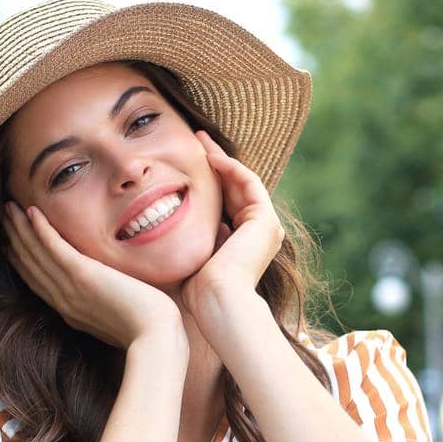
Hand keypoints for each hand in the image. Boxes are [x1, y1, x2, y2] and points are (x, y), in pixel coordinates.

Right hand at [2, 201, 181, 349]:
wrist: (155, 337)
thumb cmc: (146, 330)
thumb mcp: (116, 317)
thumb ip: (103, 304)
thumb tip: (106, 294)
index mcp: (70, 311)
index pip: (37, 281)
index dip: (19, 260)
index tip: (7, 242)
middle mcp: (63, 301)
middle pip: (29, 266)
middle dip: (13, 240)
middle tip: (0, 217)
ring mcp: (70, 290)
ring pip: (36, 254)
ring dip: (19, 229)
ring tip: (7, 207)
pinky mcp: (83, 277)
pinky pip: (55, 249)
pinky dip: (41, 230)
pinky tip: (31, 211)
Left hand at [178, 130, 284, 317]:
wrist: (218, 302)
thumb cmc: (199, 291)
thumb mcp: (194, 257)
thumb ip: (195, 240)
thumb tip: (176, 226)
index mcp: (242, 245)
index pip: (225, 204)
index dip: (207, 181)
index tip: (185, 164)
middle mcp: (258, 234)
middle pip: (235, 189)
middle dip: (214, 163)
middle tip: (196, 140)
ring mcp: (266, 227)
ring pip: (242, 182)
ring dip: (221, 159)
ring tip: (201, 139)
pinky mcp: (266, 220)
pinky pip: (248, 183)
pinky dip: (230, 168)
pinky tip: (210, 156)